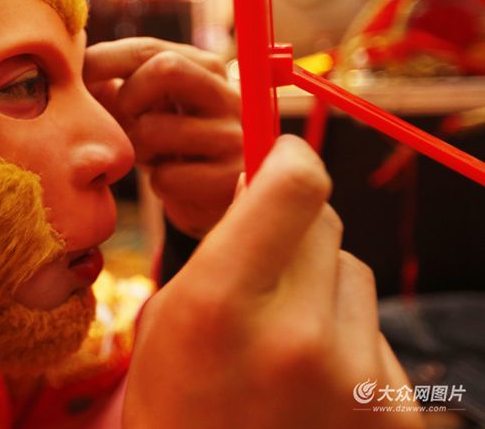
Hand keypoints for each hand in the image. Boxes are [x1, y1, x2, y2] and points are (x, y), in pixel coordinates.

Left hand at [84, 37, 242, 234]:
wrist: (217, 200)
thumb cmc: (173, 146)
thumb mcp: (150, 107)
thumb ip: (117, 82)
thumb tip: (73, 61)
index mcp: (206, 69)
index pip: (148, 49)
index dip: (103, 61)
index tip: (78, 78)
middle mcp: (228, 95)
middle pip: (166, 68)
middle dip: (128, 97)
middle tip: (126, 122)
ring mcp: (234, 136)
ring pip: (154, 129)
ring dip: (137, 149)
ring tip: (151, 157)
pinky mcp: (231, 179)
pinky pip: (167, 178)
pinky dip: (158, 183)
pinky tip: (173, 183)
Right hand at [122, 136, 421, 428]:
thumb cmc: (174, 410)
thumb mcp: (167, 320)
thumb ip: (222, 248)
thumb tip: (266, 182)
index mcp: (220, 305)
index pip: (294, 184)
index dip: (286, 157)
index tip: (276, 160)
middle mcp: (296, 337)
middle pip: (325, 223)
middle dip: (295, 228)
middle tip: (266, 264)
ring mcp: (354, 381)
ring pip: (354, 277)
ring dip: (322, 289)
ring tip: (284, 343)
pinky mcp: (393, 415)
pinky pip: (378, 336)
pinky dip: (347, 344)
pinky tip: (312, 385)